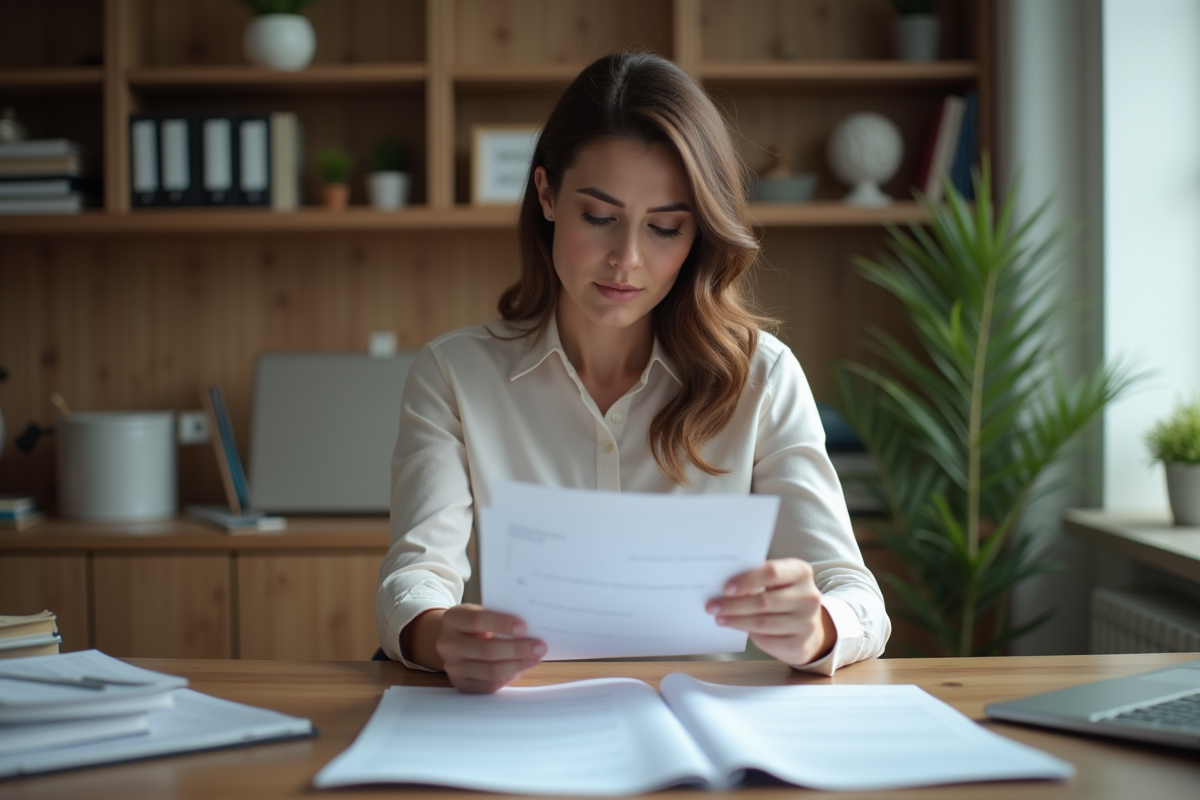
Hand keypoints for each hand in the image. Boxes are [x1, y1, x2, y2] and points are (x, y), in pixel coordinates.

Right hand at [413, 604, 546, 693]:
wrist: (455, 640)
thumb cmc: (477, 624)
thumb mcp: (482, 612)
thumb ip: (500, 616)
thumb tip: (532, 627)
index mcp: (453, 618)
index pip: (477, 620)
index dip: (501, 624)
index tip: (524, 627)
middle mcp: (448, 643)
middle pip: (486, 650)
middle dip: (517, 649)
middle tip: (540, 646)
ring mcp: (452, 666)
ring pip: (490, 670)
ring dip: (517, 665)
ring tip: (535, 658)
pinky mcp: (460, 683)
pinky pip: (488, 685)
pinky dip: (508, 677)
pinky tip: (520, 669)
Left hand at [706, 558, 835, 666]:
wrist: (807, 627)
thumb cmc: (782, 596)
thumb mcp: (777, 581)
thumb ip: (757, 578)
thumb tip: (723, 586)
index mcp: (801, 572)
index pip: (772, 572)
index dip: (747, 580)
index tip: (725, 588)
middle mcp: (809, 596)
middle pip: (764, 601)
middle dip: (734, 604)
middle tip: (712, 606)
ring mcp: (807, 622)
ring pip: (763, 622)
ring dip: (736, 620)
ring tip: (719, 617)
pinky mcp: (800, 644)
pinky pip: (768, 640)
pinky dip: (750, 634)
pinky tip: (737, 628)